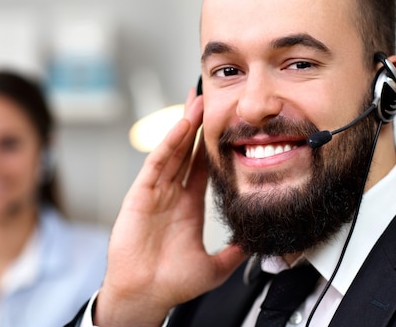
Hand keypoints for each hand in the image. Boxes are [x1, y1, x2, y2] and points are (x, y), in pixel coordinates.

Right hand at [94, 88, 247, 326]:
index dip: (212, 145)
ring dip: (185, 126)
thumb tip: (254, 241)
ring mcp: (156, 192)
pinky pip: (157, 164)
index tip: (223, 125)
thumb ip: (234, 252)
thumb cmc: (172, 283)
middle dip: (197, 126)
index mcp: (189, 206)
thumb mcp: (214, 266)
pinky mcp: (141, 194)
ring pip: (173, 151)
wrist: (146, 295)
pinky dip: (169, 144)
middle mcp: (172, 194)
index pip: (202, 167)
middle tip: (207, 99)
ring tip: (197, 102)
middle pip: (187, 151)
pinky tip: (180, 127)